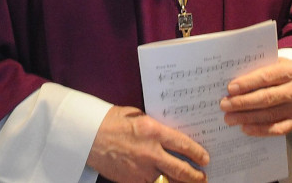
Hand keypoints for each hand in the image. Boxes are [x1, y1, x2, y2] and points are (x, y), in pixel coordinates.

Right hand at [87, 106, 208, 182]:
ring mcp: (142, 170)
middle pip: (182, 170)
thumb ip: (153, 125)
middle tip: (203, 177)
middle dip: (196, 176)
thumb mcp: (135, 115)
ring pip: (170, 182)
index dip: (198, 154)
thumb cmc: (109, 121)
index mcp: (152, 131)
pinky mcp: (132, 181)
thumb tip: (168, 134)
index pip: (183, 145)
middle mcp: (150, 152)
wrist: (86, 136)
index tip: (205, 158)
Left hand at [220, 57, 291, 135]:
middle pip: (267, 98)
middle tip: (224, 105)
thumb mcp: (269, 63)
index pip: (266, 77)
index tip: (230, 89)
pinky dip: (260, 130)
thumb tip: (228, 81)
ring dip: (247, 117)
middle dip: (243, 102)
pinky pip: (278, 129)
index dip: (247, 83)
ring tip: (229, 118)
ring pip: (270, 114)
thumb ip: (254, 68)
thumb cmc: (275, 71)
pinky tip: (245, 128)